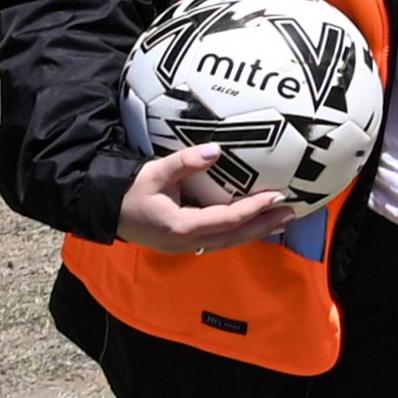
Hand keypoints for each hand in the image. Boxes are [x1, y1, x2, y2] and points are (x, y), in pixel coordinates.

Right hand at [115, 144, 304, 254]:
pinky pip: (220, 241)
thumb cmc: (129, 190)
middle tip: (291, 211)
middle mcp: (186, 242)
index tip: (277, 196)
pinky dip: (241, 233)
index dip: (254, 209)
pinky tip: (257, 225)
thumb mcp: (154, 172)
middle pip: (234, 236)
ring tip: (282, 220)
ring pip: (229, 242)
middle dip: (264, 225)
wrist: (106, 210)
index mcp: (180, 226)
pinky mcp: (185, 245)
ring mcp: (185, 247)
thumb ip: (184, 162)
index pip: (226, 219)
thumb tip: (216, 150)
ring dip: (256, 231)